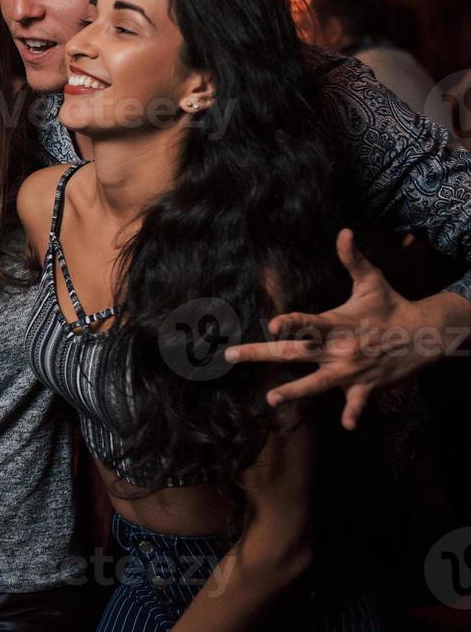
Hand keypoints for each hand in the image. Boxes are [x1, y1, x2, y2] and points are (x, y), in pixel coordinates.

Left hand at [224, 228, 448, 429]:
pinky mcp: (366, 386)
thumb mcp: (372, 281)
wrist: (425, 333)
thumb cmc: (391, 305)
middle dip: (261, 354)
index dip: (291, 323)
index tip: (272, 324)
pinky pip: (357, 403)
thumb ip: (353, 259)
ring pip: (317, 383)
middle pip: (295, 353)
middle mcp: (340, 348)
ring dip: (295, 391)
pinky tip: (347, 426)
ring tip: (271, 399)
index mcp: (337, 323)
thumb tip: (345, 231)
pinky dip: (354, 413)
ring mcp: (352, 371)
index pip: (309, 323)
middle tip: (232, 355)